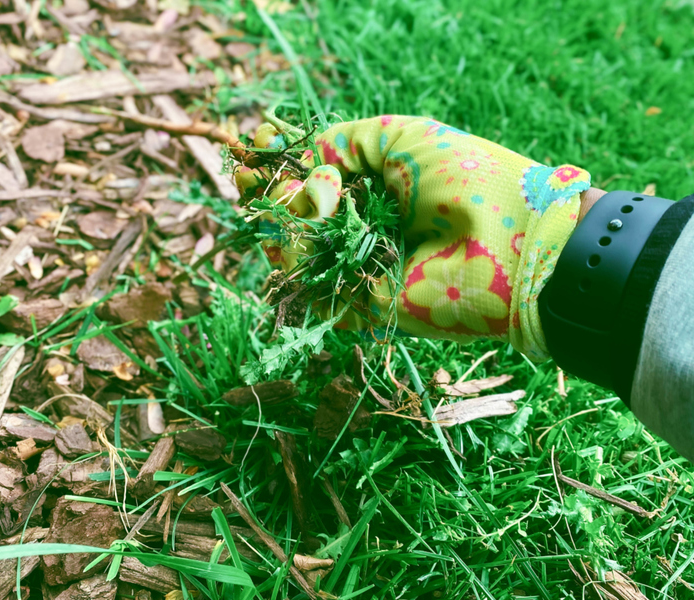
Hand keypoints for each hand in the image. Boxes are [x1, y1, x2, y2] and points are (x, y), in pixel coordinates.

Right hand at [236, 116, 591, 360]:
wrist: (515, 246)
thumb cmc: (466, 179)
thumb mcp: (403, 137)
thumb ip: (345, 143)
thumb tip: (299, 166)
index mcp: (372, 184)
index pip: (308, 176)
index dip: (276, 165)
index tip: (255, 152)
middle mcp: (361, 225)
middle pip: (291, 216)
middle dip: (266, 197)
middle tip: (249, 184)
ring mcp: (358, 264)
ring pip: (292, 252)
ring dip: (278, 229)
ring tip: (289, 210)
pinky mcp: (361, 302)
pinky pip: (310, 289)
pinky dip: (294, 265)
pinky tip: (298, 241)